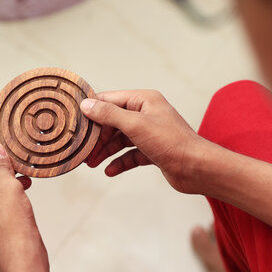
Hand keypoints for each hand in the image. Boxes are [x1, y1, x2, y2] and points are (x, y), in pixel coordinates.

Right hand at [80, 90, 208, 192]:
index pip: (110, 100)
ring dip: (106, 150)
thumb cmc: (172, 142)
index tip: (74, 122)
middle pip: (113, 121)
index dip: (92, 110)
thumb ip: (110, 115)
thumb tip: (87, 105)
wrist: (197, 168)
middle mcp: (147, 114)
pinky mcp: (153, 151)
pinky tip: (110, 171)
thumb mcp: (136, 125)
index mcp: (144, 100)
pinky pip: (130, 154)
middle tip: (83, 150)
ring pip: (120, 139)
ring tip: (92, 163)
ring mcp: (150, 133)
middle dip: (98, 136)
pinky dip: (120, 162)